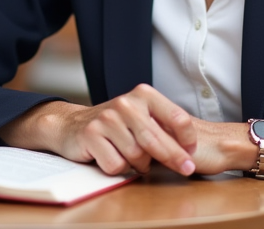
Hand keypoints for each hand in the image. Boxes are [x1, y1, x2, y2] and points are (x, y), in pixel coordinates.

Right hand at [0, 84, 197, 176]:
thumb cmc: (115, 125)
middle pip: (157, 139)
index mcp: (143, 94)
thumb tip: (189, 150)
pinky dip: (120, 169)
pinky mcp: (91, 135)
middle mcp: (126, 103)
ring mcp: (107, 118)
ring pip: (136, 155)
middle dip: (174, 158)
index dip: (187, 137)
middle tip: (186, 169)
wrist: (72, 125)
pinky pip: (116, 164)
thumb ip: (161, 126)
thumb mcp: (140, 117)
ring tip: (136, 162)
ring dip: (140, 165)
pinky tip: (115, 159)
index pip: (176, 116)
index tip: (191, 151)